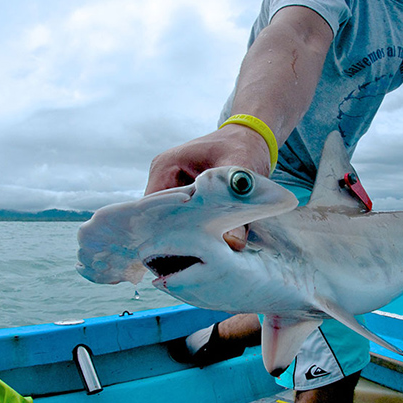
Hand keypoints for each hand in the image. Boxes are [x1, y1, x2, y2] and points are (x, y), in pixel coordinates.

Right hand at [144, 125, 270, 250]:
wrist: (251, 139)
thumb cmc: (244, 148)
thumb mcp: (241, 172)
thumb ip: (235, 204)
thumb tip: (232, 243)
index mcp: (166, 166)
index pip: (151, 207)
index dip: (163, 232)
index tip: (180, 254)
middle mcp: (162, 177)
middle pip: (158, 217)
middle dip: (174, 239)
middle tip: (192, 263)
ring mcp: (171, 188)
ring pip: (170, 221)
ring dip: (185, 237)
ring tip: (199, 258)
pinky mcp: (184, 197)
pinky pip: (183, 219)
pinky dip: (195, 231)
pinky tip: (207, 248)